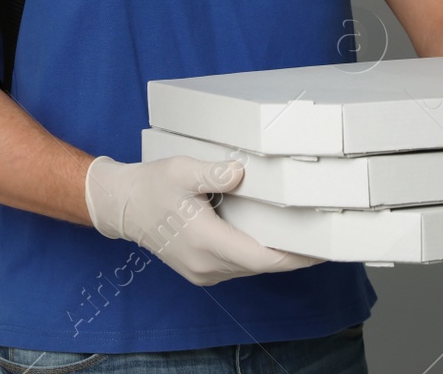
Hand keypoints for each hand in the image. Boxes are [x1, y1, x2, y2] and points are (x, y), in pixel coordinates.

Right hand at [84, 154, 324, 285]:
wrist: (121, 206)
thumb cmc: (150, 186)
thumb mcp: (180, 170)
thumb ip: (212, 173)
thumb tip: (240, 173)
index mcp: (204, 241)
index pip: (260, 258)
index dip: (293, 258)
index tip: (318, 251)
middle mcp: (205, 264)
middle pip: (259, 265)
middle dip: (290, 255)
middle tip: (320, 239)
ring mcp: (202, 271)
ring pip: (248, 268)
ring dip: (272, 256)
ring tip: (299, 237)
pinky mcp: (200, 271)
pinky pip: (236, 267)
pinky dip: (254, 256)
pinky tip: (267, 238)